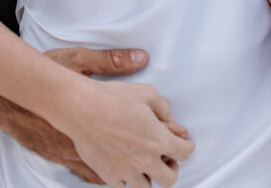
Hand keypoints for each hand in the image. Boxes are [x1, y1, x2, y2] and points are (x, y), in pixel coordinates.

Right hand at [65, 78, 193, 187]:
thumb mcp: (146, 92)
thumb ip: (163, 107)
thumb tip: (170, 119)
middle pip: (169, 179)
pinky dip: (128, 180)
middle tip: (167, 160)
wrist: (82, 108)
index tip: (186, 144)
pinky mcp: (109, 176)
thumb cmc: (112, 97)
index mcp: (158, 140)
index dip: (188, 147)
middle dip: (172, 168)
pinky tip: (126, 168)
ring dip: (150, 177)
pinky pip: (124, 187)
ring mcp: (127, 171)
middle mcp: (145, 160)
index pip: (184, 152)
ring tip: (146, 166)